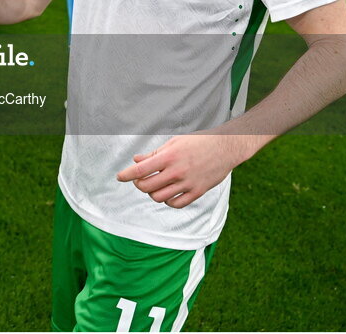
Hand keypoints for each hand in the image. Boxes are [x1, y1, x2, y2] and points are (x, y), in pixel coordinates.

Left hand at [115, 133, 247, 208]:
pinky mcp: (197, 192)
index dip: (126, 175)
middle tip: (140, 180)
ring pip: (159, 198)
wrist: (226, 147)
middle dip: (139, 184)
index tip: (119, 177)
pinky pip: (176, 204)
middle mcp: (177, 172)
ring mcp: (187, 183)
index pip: (141, 170)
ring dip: (152, 193)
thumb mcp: (174, 143)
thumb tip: (136, 160)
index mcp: (169, 157)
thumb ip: (154, 154)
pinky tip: (168, 193)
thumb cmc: (198, 141)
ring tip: (155, 185)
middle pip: (147, 187)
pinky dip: (168, 201)